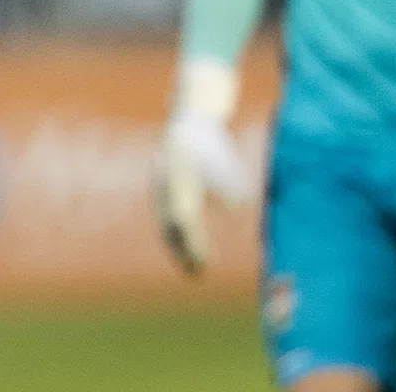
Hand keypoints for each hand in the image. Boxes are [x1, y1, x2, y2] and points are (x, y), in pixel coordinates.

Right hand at [156, 109, 252, 275]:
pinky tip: (186, 251)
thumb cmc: (213, 143)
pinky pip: (165, 217)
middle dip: (183, 250)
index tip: (206, 261)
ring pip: (165, 223)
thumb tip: (236, 209)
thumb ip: (229, 184)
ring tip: (192, 270)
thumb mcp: (225, 161)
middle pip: (171, 224)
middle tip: (197, 274)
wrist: (189, 121)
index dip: (194, 240)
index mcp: (181, 176)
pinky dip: (174, 236)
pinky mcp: (159, 190)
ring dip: (177, 248)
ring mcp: (159, 187)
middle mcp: (165, 183)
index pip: (185, 216)